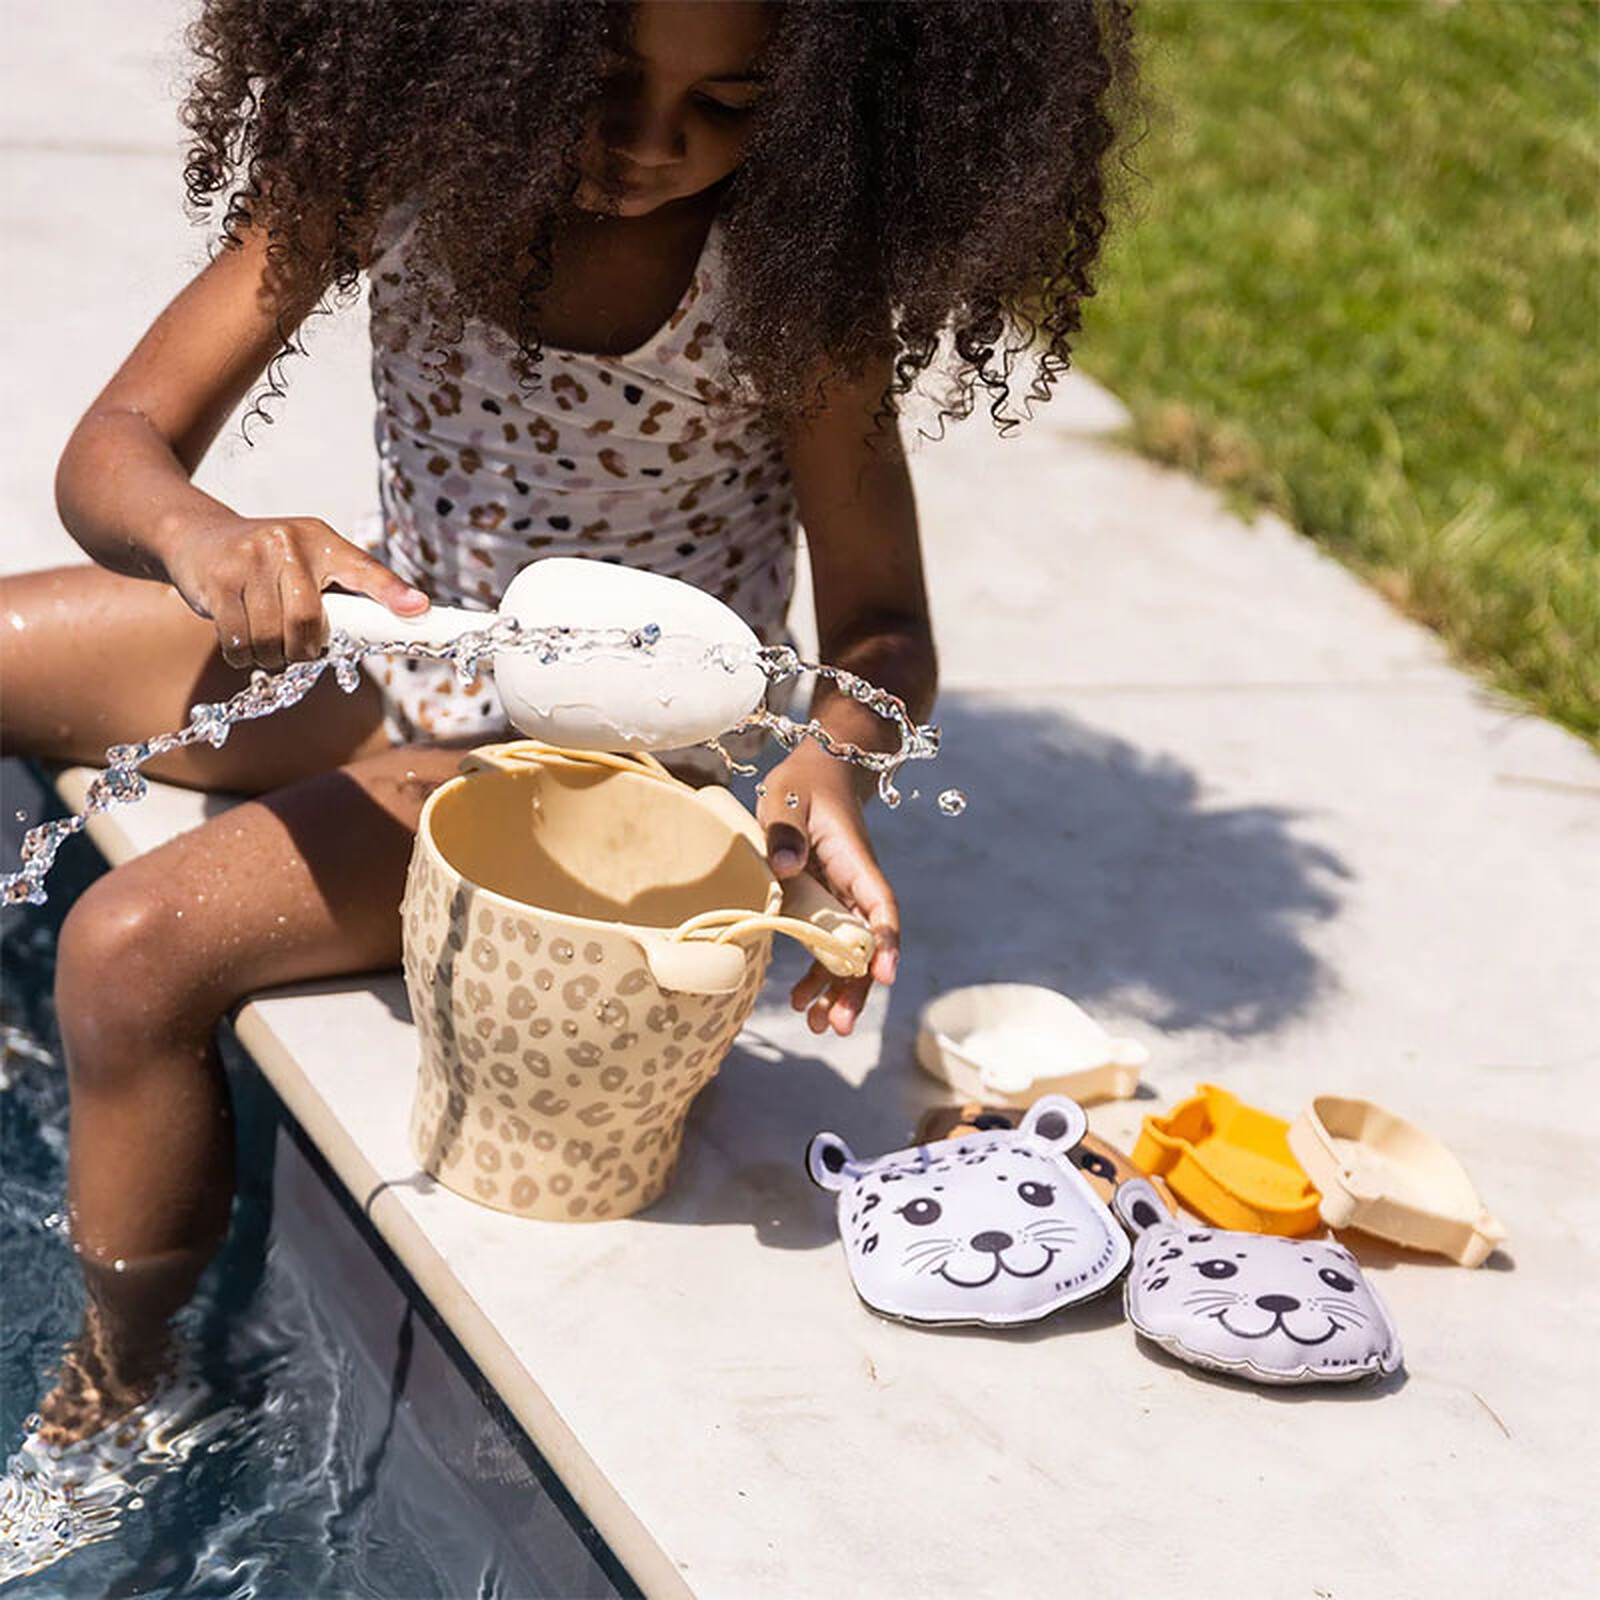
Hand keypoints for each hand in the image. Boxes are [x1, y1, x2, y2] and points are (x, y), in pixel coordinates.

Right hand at [164, 514, 428, 670]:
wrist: (195, 534)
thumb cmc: (265, 559)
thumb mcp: (308, 559)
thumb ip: (346, 588)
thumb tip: (399, 619)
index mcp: (322, 541)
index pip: (365, 569)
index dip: (391, 592)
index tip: (419, 609)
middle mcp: (288, 544)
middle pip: (308, 624)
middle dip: (303, 651)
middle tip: (296, 650)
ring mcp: (250, 560)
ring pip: (272, 639)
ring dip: (270, 657)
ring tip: (267, 645)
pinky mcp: (219, 581)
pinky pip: (239, 642)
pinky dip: (243, 656)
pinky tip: (242, 643)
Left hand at [758, 743, 898, 1036]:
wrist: (816, 772)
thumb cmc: (803, 784)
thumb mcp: (787, 798)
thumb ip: (785, 831)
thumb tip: (786, 869)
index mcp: (855, 862)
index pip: (881, 906)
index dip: (885, 943)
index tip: (884, 975)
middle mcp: (856, 887)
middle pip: (867, 944)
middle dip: (857, 987)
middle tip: (838, 1026)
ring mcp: (841, 899)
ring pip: (848, 955)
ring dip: (838, 992)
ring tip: (820, 1026)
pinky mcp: (822, 905)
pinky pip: (826, 948)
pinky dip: (817, 977)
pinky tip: (800, 1002)